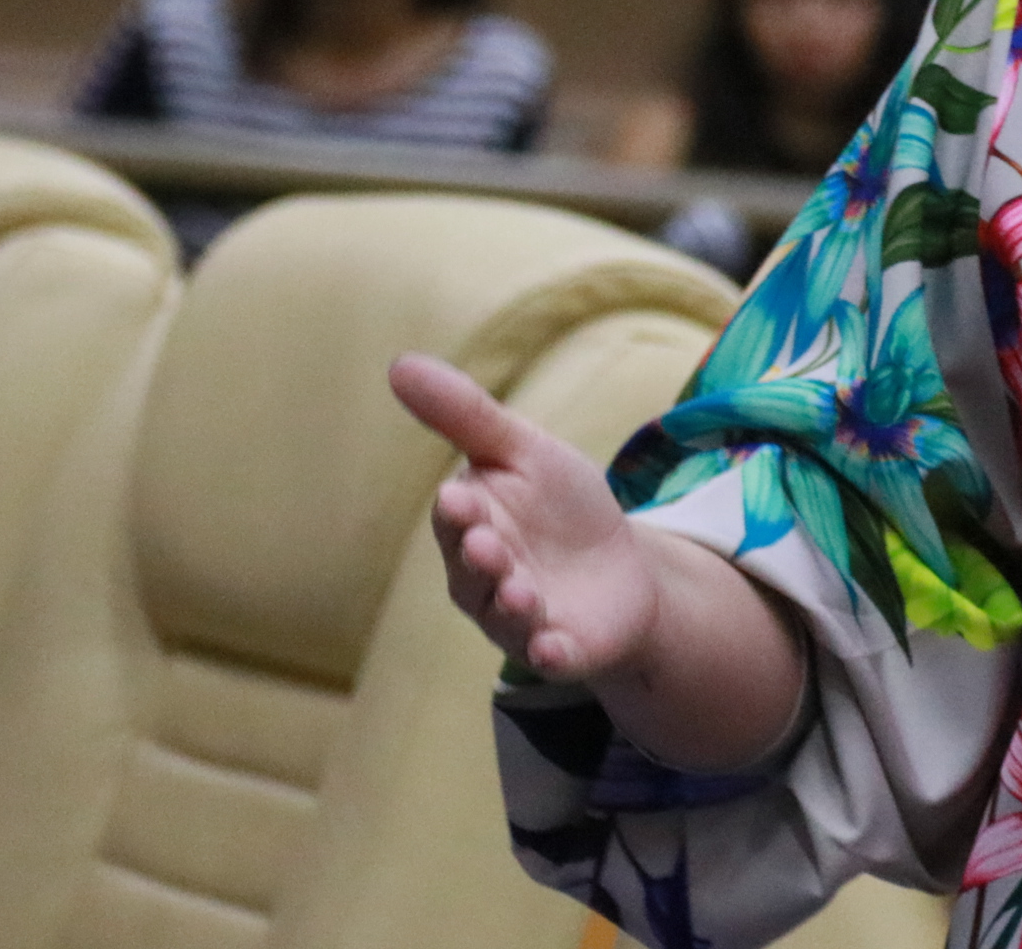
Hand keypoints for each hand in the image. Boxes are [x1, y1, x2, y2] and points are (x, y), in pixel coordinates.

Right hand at [390, 351, 666, 681]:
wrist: (623, 568)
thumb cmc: (560, 506)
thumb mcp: (522, 451)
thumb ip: (465, 415)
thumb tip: (399, 363)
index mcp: (472, 525)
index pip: (456, 519)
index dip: (458, 512)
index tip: (459, 496)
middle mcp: (485, 580)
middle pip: (474, 572)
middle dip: (480, 559)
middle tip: (488, 544)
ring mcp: (521, 619)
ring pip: (506, 618)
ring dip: (511, 605)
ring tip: (522, 592)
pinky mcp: (562, 649)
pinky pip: (550, 657)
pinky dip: (549, 655)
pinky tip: (552, 649)